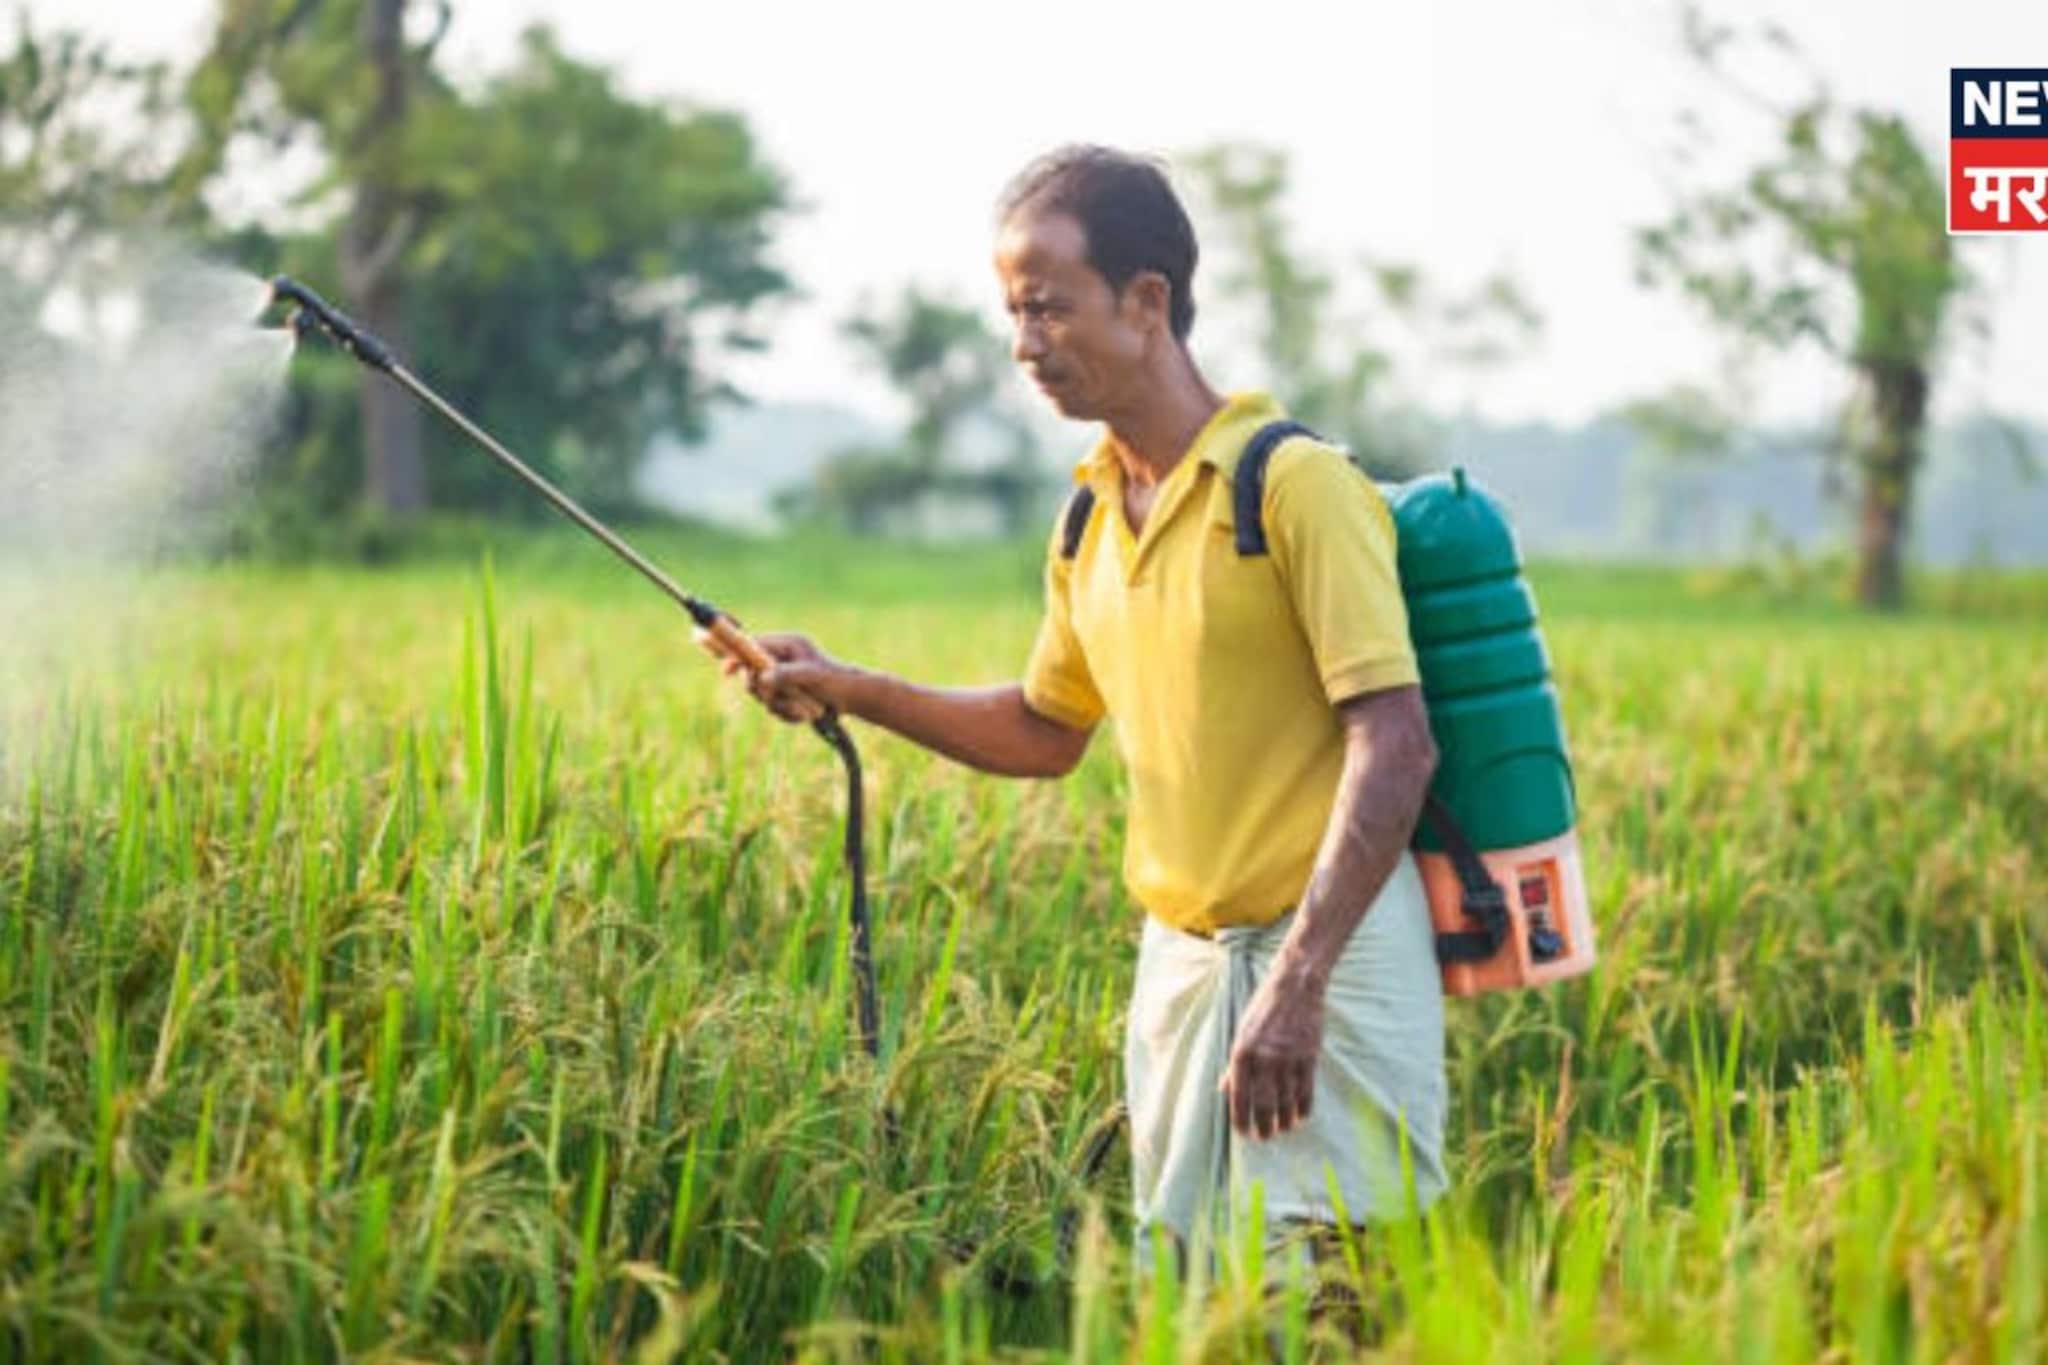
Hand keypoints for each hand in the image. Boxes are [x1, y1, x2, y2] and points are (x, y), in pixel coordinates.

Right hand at [702, 630, 855, 723]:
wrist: (852, 698)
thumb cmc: (836, 680)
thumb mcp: (812, 675)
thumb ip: (786, 674)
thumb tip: (762, 677)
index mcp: (786, 645)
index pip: (752, 645)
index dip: (737, 656)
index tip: (727, 671)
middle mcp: (779, 659)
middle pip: (751, 673)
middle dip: (765, 691)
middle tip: (780, 698)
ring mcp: (780, 677)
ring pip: (762, 695)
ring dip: (781, 706)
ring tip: (803, 709)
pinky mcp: (784, 694)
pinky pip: (773, 708)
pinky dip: (787, 714)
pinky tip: (805, 714)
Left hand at [1218, 970, 1323, 1140]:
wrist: (1295, 987)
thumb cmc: (1263, 1009)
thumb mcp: (1241, 1033)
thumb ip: (1235, 1063)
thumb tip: (1225, 1090)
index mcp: (1242, 1052)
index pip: (1239, 1096)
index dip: (1241, 1119)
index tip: (1243, 1134)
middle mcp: (1264, 1058)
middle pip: (1263, 1104)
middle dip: (1263, 1126)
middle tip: (1264, 1137)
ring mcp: (1288, 1058)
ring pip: (1286, 1102)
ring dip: (1284, 1121)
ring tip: (1281, 1130)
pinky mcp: (1309, 1056)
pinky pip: (1306, 1091)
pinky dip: (1303, 1109)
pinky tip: (1300, 1118)